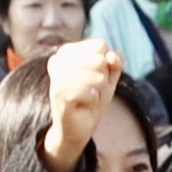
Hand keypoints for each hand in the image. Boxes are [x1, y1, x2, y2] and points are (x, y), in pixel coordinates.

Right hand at [41, 40, 123, 171]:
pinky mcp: (58, 93)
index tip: (96, 77)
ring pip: (96, 77)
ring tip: (88, 98)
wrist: (79, 126)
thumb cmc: (92, 98)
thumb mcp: (109, 77)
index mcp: (67, 51)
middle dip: (103, 79)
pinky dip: (93, 100)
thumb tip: (112, 56)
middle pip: (100, 60)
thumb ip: (115, 62)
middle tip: (92, 90)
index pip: (101, 46)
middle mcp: (57, 60)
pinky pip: (89, 92)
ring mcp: (56, 76)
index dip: (107, 64)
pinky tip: (83, 105)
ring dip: (98, 91)